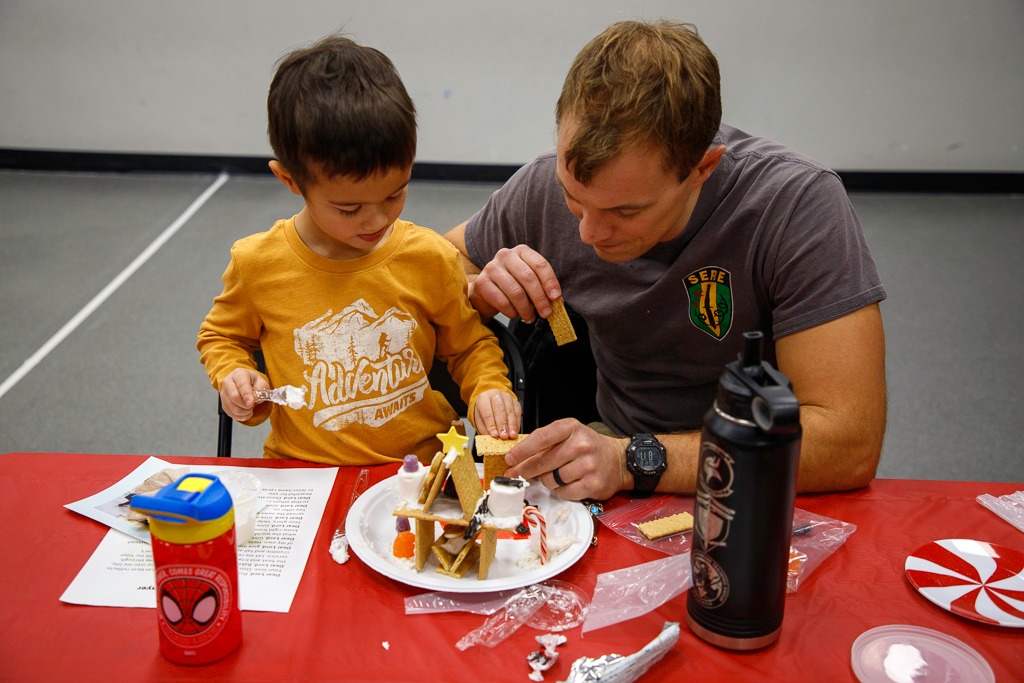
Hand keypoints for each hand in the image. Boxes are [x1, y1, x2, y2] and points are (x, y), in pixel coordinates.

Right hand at [219, 368, 268, 420]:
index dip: (246, 395)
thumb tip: (254, 399)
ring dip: (244, 412)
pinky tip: (246, 412)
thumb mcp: (261, 383)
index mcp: (239, 374)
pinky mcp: (223, 403)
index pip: (241, 385)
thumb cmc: (254, 382)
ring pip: (232, 407)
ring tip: (250, 409)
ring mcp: (223, 393)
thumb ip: (260, 390)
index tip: (251, 403)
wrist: (246, 384)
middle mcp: (228, 382)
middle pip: (234, 397)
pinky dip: (240, 416)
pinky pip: (230, 413)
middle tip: (252, 406)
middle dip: (245, 405)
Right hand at [471, 245, 561, 322]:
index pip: (540, 264)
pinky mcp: (482, 282)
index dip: (550, 282)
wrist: (486, 292)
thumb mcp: (529, 284)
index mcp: (522, 252)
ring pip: (515, 291)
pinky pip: (502, 301)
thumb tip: (558, 302)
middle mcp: (506, 255)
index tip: (556, 298)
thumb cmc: (512, 286)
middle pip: (528, 277)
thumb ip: (544, 290)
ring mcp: (492, 267)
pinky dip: (512, 312)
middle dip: (540, 298)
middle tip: (546, 313)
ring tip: (530, 317)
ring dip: (526, 309)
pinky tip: (515, 314)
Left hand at [473, 389, 522, 439]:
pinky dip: (517, 424)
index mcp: (483, 399)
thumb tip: (491, 439)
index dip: (491, 424)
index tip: (494, 435)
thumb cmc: (484, 411)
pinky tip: (515, 431)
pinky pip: (518, 413)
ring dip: (511, 425)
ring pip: (510, 412)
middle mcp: (495, 396)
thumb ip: (484, 429)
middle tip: (504, 436)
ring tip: (511, 435)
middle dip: (502, 425)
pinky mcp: (516, 403)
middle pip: (500, 410)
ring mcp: (507, 398)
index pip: (487, 412)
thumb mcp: (479, 420)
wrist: (491, 402)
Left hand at [504, 418, 629, 500]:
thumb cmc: (587, 447)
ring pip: (551, 479)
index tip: (509, 459)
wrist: (617, 460)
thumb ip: (546, 442)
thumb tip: (517, 458)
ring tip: (554, 475)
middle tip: (514, 474)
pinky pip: (564, 492)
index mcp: (571, 428)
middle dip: (525, 470)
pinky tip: (566, 484)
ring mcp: (588, 465)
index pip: (541, 437)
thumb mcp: (569, 435)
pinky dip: (560, 490)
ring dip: (547, 480)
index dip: (522, 450)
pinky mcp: (593, 484)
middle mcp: (581, 444)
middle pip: (543, 462)